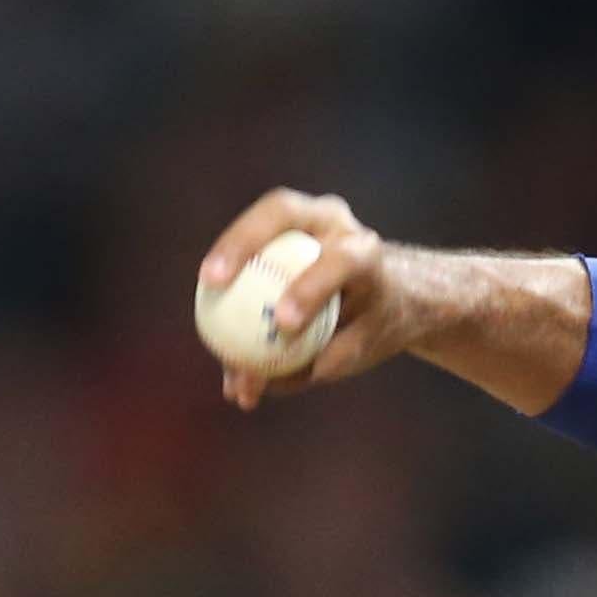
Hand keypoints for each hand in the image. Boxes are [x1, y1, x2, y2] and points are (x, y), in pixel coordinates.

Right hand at [196, 188, 414, 408]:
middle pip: (281, 212)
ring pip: (258, 222)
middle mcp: (334, 222)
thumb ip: (314, 363)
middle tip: (213, 282)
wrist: (392, 294)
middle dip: (243, 243)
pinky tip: (208, 307)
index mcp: (365, 253)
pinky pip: (248, 247)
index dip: (309, 289)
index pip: (340, 261)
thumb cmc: (375, 324)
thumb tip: (255, 384)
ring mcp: (305, 218)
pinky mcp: (280, 228)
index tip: (282, 324)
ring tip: (204, 288)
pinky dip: (229, 273)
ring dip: (226, 252)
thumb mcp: (361, 348)